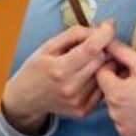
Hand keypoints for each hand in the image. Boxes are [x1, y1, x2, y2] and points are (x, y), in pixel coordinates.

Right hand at [1, 21, 115, 134]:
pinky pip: (103, 89)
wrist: (26, 98)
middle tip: (94, 43)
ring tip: (87, 61)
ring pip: (105, 74)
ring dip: (102, 63)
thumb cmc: (37, 68)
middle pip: (101, 59)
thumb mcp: (49, 45)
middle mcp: (70, 88)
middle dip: (102, 47)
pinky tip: (87, 76)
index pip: (92, 49)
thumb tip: (103, 27)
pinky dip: (99, 79)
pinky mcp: (83, 110)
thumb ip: (75, 34)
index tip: (109, 25)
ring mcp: (78, 102)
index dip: (105, 34)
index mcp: (59, 69)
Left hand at [96, 41, 135, 135]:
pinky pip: (123, 125)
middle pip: (108, 92)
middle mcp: (114, 113)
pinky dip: (130, 119)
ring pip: (115, 109)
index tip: (127, 68)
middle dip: (118, 84)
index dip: (112, 67)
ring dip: (124, 102)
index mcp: (115, 93)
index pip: (101, 74)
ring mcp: (121, 128)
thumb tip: (106, 43)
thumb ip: (121, 51)